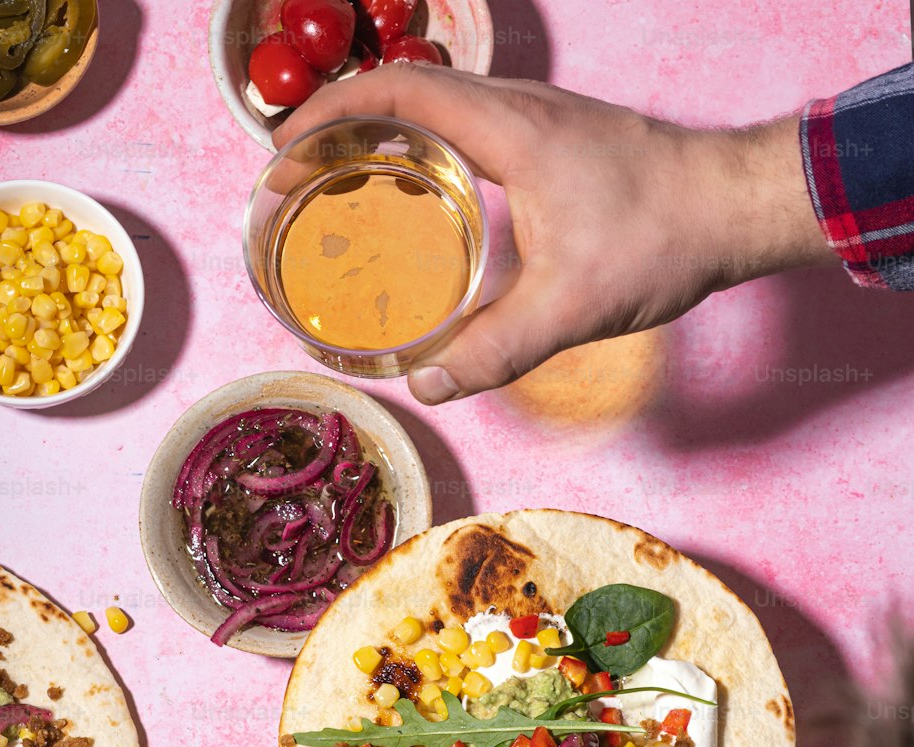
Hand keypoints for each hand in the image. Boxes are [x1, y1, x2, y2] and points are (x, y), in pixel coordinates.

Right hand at [275, 68, 835, 404]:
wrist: (735, 206)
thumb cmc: (663, 238)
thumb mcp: (571, 308)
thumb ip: (495, 350)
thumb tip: (428, 385)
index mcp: (508, 129)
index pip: (396, 93)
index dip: (328, 118)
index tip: (281, 157)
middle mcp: (517, 108)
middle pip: (403, 91)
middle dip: (337, 127)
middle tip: (296, 181)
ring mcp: (538, 118)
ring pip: (436, 105)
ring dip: (380, 135)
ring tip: (341, 187)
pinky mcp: (555, 139)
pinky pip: (467, 127)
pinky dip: (423, 151)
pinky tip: (422, 202)